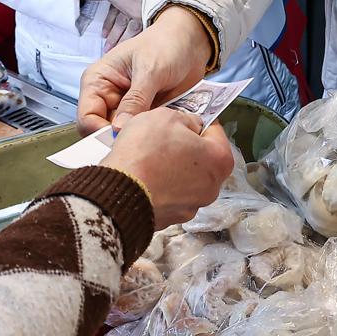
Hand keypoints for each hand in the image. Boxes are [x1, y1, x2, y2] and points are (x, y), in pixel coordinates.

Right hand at [78, 5, 211, 133]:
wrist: (190, 44)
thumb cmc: (166, 45)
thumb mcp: (150, 70)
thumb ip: (136, 99)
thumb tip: (119, 128)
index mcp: (98, 81)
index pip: (86, 116)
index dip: (99, 131)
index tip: (121, 139)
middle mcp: (108, 97)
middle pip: (101, 130)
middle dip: (119, 138)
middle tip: (140, 142)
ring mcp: (126, 109)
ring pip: (122, 136)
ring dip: (138, 138)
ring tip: (156, 135)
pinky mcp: (143, 116)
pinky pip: (141, 134)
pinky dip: (151, 136)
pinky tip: (164, 132)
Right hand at [102, 108, 234, 226]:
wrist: (117, 191)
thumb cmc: (145, 154)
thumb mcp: (166, 116)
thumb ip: (186, 119)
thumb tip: (190, 125)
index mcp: (219, 160)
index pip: (214, 132)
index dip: (197, 121)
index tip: (185, 119)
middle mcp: (212, 188)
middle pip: (201, 159)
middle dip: (185, 147)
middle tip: (163, 138)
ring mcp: (191, 207)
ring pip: (185, 179)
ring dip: (172, 168)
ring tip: (149, 158)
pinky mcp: (170, 218)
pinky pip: (168, 195)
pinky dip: (159, 186)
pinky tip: (144, 176)